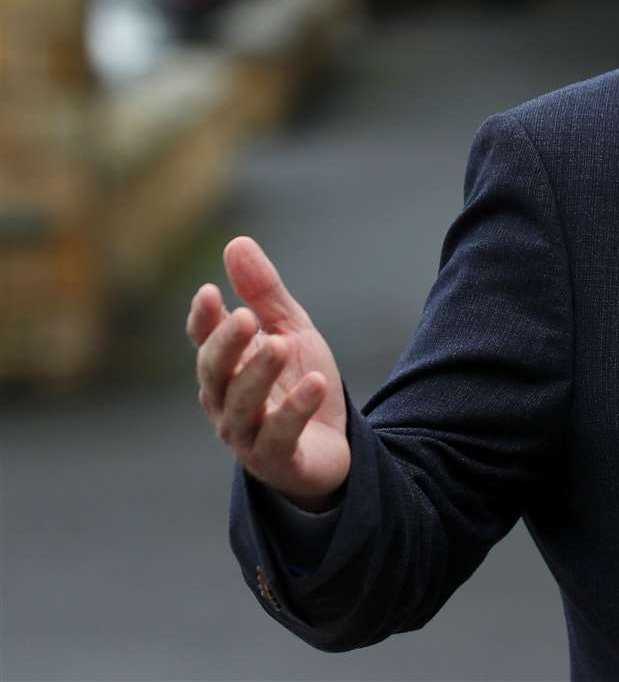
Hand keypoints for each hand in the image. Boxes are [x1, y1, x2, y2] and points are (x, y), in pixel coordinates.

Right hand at [188, 236, 350, 509]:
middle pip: (216, 372)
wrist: (333, 445)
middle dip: (228, 345)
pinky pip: (280, 434)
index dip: (204, 320)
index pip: (205, 341)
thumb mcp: (291, 330)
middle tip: (245, 317)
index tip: (209, 292)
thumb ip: (264, 293)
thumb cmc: (300, 383)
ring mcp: (246, 434)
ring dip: (259, 375)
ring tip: (280, 346)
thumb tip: (236, 241)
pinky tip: (316, 384)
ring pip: (243, 405)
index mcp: (226, 368)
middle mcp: (225, 401)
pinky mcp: (276, 459)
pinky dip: (296, 409)